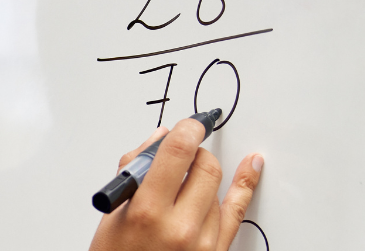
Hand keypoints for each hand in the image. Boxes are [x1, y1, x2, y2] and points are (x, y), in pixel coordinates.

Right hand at [89, 118, 263, 250]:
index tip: (189, 125)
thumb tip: (159, 139)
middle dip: (196, 153)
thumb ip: (135, 169)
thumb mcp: (114, 213)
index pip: (177, 153)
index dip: (187, 130)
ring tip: (184, 187)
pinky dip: (245, 185)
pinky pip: (237, 212)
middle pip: (205, 167)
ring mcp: (202, 243)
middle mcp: (179, 227)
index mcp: (147, 212)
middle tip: (184, 155)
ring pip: (217, 189)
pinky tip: (251, 167)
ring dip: (202, 179)